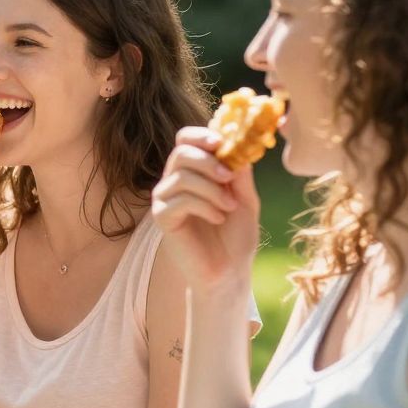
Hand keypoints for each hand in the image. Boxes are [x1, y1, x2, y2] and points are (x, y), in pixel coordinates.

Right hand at [150, 130, 260, 293]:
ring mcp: (165, 200)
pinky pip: (180, 200)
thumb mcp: (245, 198)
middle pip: (181, 152)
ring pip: (182, 176)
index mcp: (194, 172)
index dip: (201, 135)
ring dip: (212, 189)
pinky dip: (205, 205)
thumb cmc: (236, 236)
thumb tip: (235, 141)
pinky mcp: (162, 219)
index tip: (222, 142)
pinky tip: (218, 219)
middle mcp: (174, 182)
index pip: (185, 139)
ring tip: (229, 207)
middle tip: (230, 177)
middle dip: (209, 161)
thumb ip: (239, 172)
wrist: (229, 272)